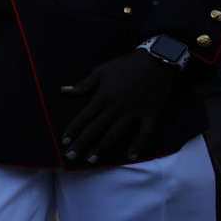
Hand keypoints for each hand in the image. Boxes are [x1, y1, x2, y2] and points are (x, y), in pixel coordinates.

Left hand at [59, 50, 179, 162]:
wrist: (156, 60)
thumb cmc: (126, 64)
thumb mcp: (102, 70)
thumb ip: (84, 83)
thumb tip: (64, 90)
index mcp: (103, 96)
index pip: (84, 117)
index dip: (73, 130)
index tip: (64, 141)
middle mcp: (116, 107)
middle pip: (95, 129)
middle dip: (81, 143)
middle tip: (70, 156)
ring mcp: (133, 111)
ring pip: (115, 134)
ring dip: (102, 148)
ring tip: (91, 160)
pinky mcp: (150, 113)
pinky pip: (144, 132)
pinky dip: (138, 145)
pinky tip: (130, 156)